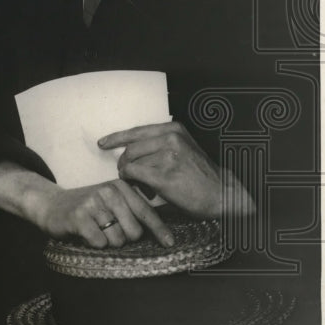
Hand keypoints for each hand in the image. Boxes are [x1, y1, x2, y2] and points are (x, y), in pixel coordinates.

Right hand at [38, 179, 173, 247]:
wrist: (51, 204)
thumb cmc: (87, 207)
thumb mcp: (111, 201)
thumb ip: (133, 209)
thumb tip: (163, 230)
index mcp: (120, 186)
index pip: (146, 212)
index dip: (160, 230)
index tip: (170, 243)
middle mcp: (108, 191)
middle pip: (134, 232)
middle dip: (124, 238)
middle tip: (108, 230)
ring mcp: (93, 202)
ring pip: (117, 240)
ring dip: (107, 242)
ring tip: (95, 230)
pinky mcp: (79, 216)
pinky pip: (100, 242)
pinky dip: (94, 243)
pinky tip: (85, 233)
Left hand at [101, 121, 251, 216]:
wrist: (223, 195)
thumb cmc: (200, 174)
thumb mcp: (183, 148)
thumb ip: (160, 144)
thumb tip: (128, 148)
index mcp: (173, 130)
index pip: (136, 131)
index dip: (116, 138)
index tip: (102, 143)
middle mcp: (170, 139)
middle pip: (130, 149)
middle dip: (124, 163)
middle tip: (129, 175)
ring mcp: (168, 156)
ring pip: (131, 162)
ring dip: (130, 174)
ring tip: (140, 183)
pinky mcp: (164, 175)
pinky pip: (134, 174)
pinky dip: (132, 181)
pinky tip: (140, 187)